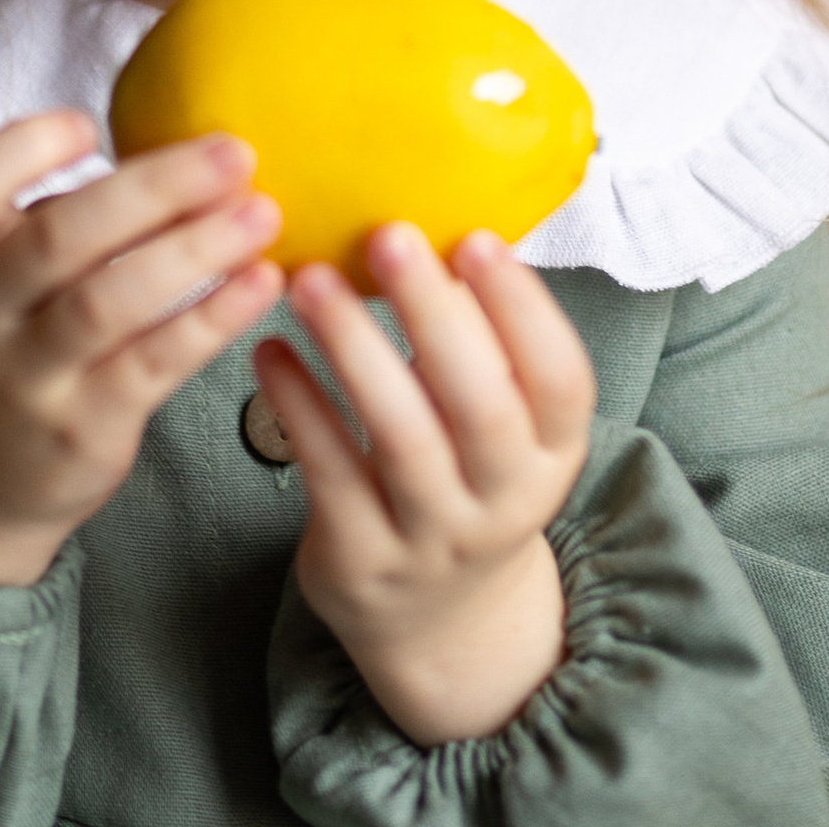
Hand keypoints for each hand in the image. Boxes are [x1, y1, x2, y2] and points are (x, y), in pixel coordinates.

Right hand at [0, 111, 284, 584]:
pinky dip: (211, 318)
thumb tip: (191, 153)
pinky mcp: (82, 429)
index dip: (24, 148)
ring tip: (262, 214)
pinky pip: (153, 363)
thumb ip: (68, 217)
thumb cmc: (15, 341)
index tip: (91, 123)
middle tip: (234, 153)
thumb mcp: (4, 274)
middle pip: (58, 237)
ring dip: (195, 251)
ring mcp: (29, 376)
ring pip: (109, 302)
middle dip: (154, 188)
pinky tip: (260, 284)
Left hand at [253, 223, 594, 746]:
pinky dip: (297, 408)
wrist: (437, 622)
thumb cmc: (463, 475)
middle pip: (480, 406)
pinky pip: (328, 474)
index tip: (477, 237)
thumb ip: (482, 342)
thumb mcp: (502, 424)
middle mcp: (503, 499)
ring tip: (307, 279)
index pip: (560, 381)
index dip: (524, 309)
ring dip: (354, 350)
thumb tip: (443, 204)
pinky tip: (268, 349)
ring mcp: (433, 537)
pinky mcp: (362, 560)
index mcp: (550, 452)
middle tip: (388, 235)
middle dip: (435, 316)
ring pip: (401, 439)